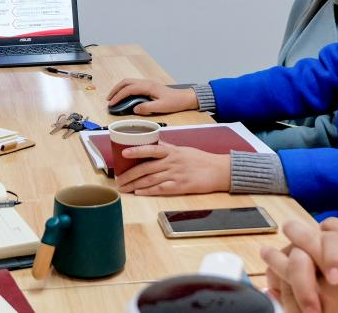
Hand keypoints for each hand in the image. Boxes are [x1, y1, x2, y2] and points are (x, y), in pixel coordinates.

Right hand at [106, 78, 197, 114]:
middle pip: (126, 82)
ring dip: (119, 88)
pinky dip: (125, 89)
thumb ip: (147, 108)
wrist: (185, 97)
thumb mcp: (161, 107)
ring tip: (113, 97)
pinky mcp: (149, 86)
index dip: (118, 96)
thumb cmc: (174, 102)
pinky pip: (133, 85)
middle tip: (108, 99)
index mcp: (147, 86)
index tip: (111, 104)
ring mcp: (147, 83)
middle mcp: (146, 82)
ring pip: (129, 82)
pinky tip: (124, 96)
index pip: (128, 89)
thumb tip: (134, 109)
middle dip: (115, 90)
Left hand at [115, 142, 229, 194]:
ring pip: (150, 179)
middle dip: (129, 174)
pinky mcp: (180, 186)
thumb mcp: (182, 149)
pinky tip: (139, 192)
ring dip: (135, 185)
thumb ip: (166, 149)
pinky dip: (148, 191)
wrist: (219, 170)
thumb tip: (150, 146)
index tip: (123, 153)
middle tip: (118, 179)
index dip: (136, 150)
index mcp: (171, 151)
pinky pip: (161, 189)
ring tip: (124, 188)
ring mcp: (176, 174)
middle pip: (146, 168)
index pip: (150, 149)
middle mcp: (172, 162)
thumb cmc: (200, 159)